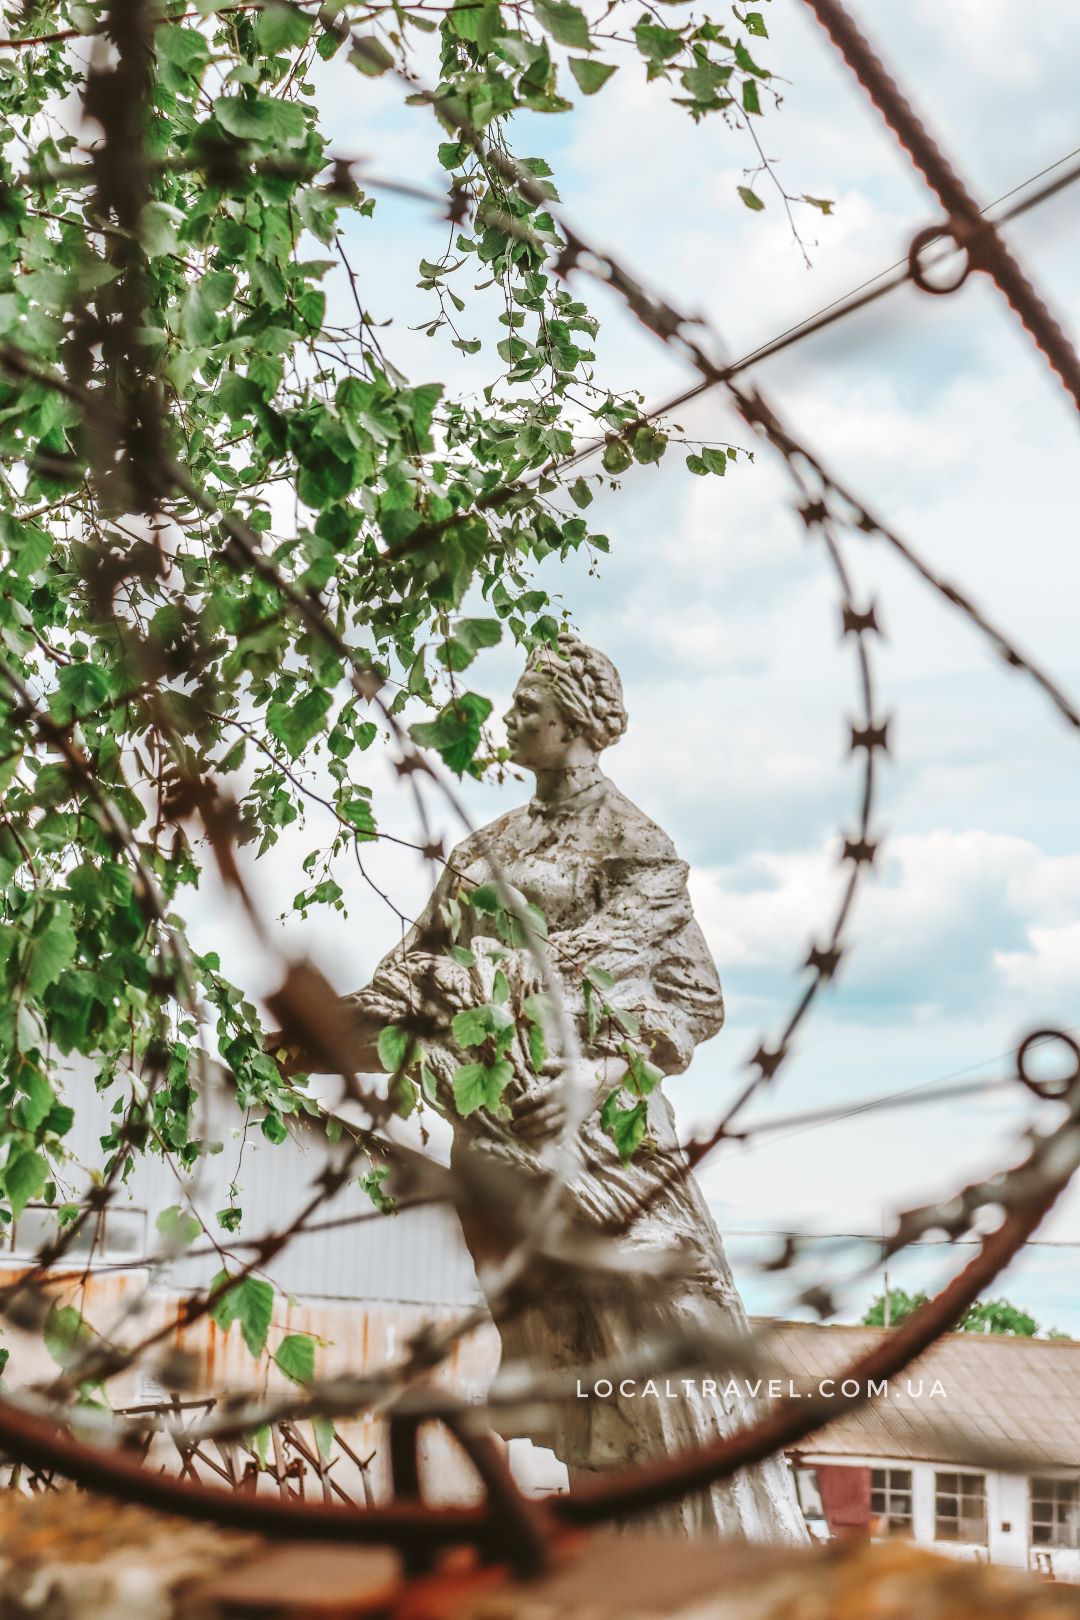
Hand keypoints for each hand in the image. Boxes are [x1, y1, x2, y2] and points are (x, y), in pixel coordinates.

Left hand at [511, 1057, 627, 1141]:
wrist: (606, 1080)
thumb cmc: (583, 1070)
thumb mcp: (566, 1063)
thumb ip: (548, 1066)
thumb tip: (528, 1064)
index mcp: (557, 1088)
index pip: (533, 1098)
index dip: (521, 1105)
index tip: (512, 1109)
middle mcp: (562, 1103)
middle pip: (538, 1115)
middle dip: (523, 1122)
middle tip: (512, 1125)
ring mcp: (570, 1114)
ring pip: (548, 1127)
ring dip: (532, 1132)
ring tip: (521, 1134)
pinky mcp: (577, 1122)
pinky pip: (563, 1135)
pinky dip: (552, 1141)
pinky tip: (541, 1146)